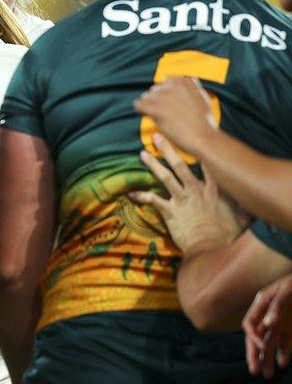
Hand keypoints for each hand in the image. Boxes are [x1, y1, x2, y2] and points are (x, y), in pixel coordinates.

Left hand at [128, 134, 245, 253]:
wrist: (211, 247)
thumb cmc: (228, 235)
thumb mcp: (242, 218)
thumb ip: (244, 207)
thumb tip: (253, 204)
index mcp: (214, 189)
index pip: (206, 164)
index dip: (199, 150)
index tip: (191, 137)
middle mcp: (196, 190)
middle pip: (180, 165)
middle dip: (168, 149)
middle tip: (157, 136)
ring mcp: (182, 199)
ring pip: (165, 176)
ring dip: (153, 164)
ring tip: (142, 153)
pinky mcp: (170, 210)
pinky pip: (152, 199)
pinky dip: (141, 195)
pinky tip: (130, 193)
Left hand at [134, 76, 217, 156]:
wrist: (202, 136)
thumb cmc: (204, 120)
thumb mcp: (202, 96)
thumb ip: (193, 85)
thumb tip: (188, 77)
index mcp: (184, 80)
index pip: (165, 82)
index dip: (166, 94)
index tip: (170, 104)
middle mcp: (173, 84)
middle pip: (155, 89)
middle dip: (157, 100)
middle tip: (164, 113)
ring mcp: (164, 96)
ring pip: (146, 97)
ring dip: (149, 106)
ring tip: (158, 116)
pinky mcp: (156, 108)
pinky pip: (139, 105)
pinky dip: (141, 110)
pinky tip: (146, 115)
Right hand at [244, 275, 291, 378]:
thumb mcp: (286, 290)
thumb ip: (276, 306)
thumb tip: (268, 323)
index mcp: (261, 305)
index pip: (250, 325)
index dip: (254, 337)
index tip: (262, 347)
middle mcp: (268, 317)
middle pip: (257, 338)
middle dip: (255, 355)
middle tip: (254, 371)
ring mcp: (280, 323)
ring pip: (270, 344)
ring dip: (268, 359)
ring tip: (267, 376)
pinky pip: (286, 343)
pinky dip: (284, 353)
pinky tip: (282, 364)